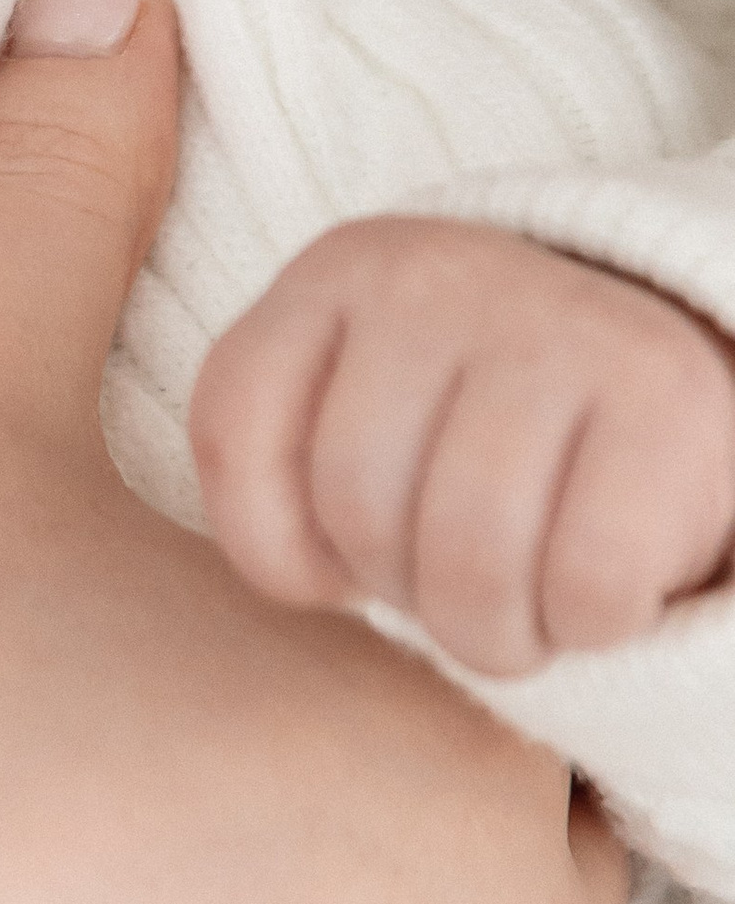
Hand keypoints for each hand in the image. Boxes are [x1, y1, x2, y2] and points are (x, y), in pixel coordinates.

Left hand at [194, 214, 734, 675]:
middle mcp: (439, 275)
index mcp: (342, 270)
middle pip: (354, 501)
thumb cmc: (486, 434)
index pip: (235, 423)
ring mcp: (557, 324)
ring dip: (494, 632)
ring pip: (467, 553)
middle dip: (402, 594)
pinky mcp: (666, 398)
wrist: (669, 391)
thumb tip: (287, 581)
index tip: (334, 571)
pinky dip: (591, 625)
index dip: (272, 545)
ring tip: (521, 609)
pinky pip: (587, 580)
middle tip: (455, 589)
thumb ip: (288, 460)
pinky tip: (597, 589)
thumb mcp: (368, 409)